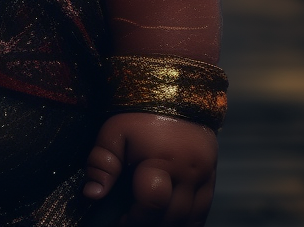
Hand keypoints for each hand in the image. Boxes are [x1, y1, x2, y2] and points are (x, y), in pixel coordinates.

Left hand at [83, 112, 216, 225]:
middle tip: (128, 217)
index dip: (133, 215)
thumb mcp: (115, 131)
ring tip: (146, 215)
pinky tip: (167, 218)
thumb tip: (92, 195)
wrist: (174, 90)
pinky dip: (186, 222)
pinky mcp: (211, 179)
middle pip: (171, 215)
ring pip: (190, 219)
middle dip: (147, 221)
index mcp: (163, 159)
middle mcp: (189, 172)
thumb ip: (102, 163)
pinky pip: (203, 213)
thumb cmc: (140, 112)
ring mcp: (205, 177)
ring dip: (167, 223)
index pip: (152, 201)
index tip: (118, 216)